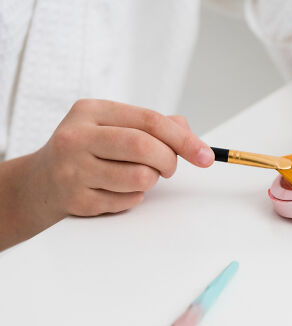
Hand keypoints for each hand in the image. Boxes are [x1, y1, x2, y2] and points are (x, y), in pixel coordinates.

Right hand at [33, 99, 213, 217]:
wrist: (39, 183)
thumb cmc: (86, 150)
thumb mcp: (111, 126)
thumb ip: (151, 125)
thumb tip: (187, 132)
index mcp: (90, 111)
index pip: (149, 121)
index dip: (184, 139)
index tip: (205, 155)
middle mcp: (77, 137)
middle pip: (144, 147)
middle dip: (168, 160)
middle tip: (169, 167)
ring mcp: (73, 170)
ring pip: (140, 178)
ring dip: (151, 181)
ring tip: (137, 176)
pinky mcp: (77, 200)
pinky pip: (128, 201)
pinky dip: (134, 197)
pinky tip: (117, 190)